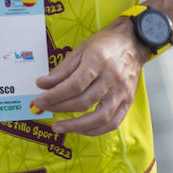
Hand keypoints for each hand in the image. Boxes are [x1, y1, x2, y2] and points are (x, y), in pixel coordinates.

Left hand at [32, 18, 145, 134]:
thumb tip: (42, 85)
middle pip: (84, 101)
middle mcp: (113, 77)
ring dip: (76, 126)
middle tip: (44, 109)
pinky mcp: (128, 100)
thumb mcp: (81, 50)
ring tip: (58, 127)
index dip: (54, 95)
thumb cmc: (106, 45)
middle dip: (60, 108)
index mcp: (99, 60)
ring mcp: (122, 91)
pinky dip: (95, 130)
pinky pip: (113, 122)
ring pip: (100, 117)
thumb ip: (62, 70)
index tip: (39, 100)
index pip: (74, 85)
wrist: (133, 43)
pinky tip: (80, 129)